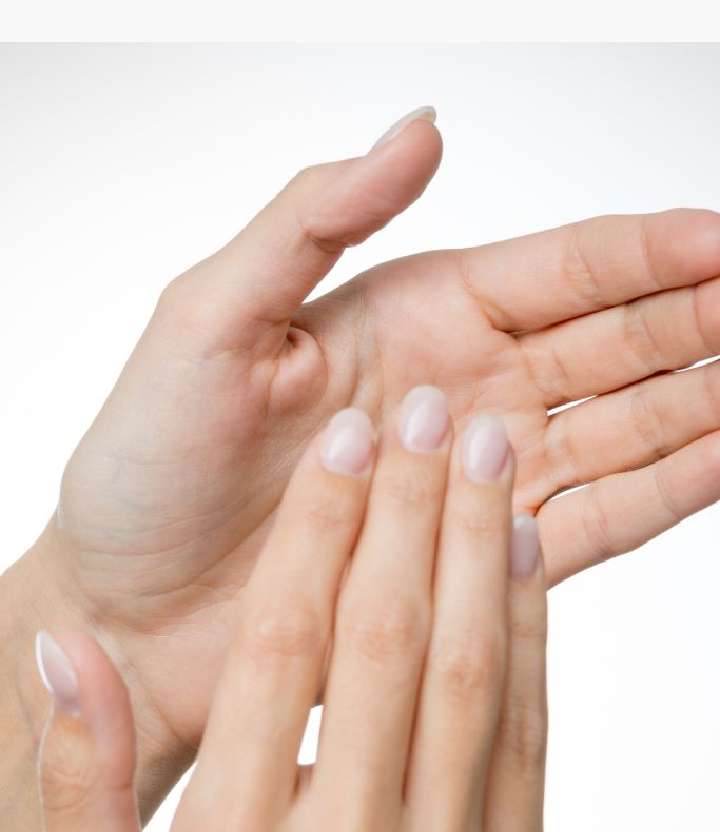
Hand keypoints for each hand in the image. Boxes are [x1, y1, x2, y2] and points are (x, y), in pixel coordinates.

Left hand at [28, 108, 719, 786]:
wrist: (125, 609)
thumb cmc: (146, 469)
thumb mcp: (211, 319)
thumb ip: (314, 220)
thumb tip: (420, 128)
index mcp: (411, 319)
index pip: (563, 273)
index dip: (651, 254)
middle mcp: (460, 395)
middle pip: (615, 348)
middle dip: (700, 327)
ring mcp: (472, 484)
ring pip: (620, 434)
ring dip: (697, 411)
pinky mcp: (473, 567)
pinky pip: (587, 524)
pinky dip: (660, 497)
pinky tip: (718, 465)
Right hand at [35, 387, 547, 831]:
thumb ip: (74, 777)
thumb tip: (62, 646)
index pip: (281, 647)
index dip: (320, 527)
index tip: (347, 443)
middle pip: (389, 639)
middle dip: (413, 505)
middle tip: (429, 406)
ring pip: (476, 677)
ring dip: (481, 549)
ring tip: (487, 448)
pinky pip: (527, 745)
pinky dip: (533, 641)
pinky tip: (522, 561)